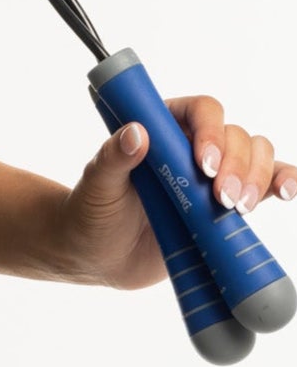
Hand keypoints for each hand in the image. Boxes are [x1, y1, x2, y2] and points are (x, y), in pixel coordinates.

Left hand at [57, 96, 296, 289]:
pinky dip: (282, 182)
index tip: (204, 165)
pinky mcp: (226, 206)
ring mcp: (212, 176)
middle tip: (222, 200)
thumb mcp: (96, 186)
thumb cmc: (90, 213)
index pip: (200, 110)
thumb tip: (135, 133)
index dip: (211, 131)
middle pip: (235, 135)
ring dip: (258, 178)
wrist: (98, 256)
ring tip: (237, 209)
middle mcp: (190, 144)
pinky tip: (286, 192)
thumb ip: (112, 159)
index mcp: (160, 127)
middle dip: (237, 164)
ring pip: (256, 156)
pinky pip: (265, 186)